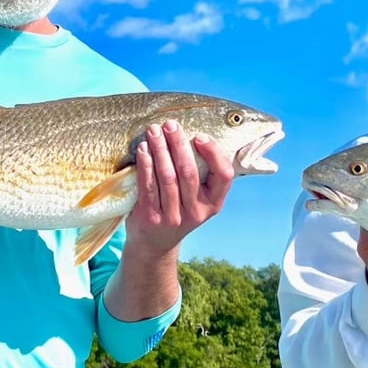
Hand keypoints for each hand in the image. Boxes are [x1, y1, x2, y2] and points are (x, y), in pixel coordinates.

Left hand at [123, 120, 234, 257]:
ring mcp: (172, 217)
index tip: (200, 136)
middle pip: (189, 172)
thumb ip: (203, 175)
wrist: (154, 243)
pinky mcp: (150, 217)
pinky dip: (146, 164)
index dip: (214, 154)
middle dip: (179, 144)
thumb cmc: (179, 210)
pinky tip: (144, 149)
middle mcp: (196, 212)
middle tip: (171, 125)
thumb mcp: (199, 199)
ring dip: (160, 149)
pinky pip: (148, 185)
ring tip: (154, 130)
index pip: (224, 176)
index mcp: (213, 204)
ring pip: (167, 176)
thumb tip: (197, 135)